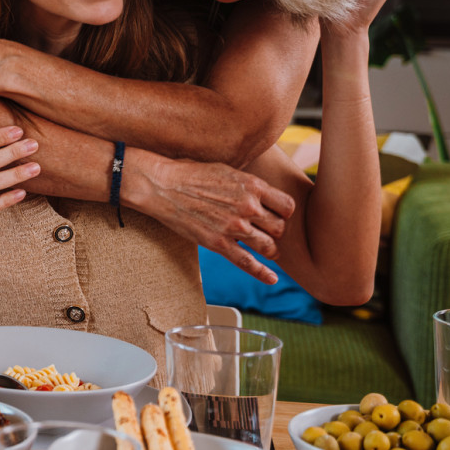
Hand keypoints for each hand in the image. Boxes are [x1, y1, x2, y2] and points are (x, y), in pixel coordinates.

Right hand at [125, 152, 295, 283]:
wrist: (162, 185)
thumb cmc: (191, 173)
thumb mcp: (227, 170)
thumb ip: (248, 183)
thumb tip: (262, 191)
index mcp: (252, 185)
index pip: (287, 206)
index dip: (284, 212)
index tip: (276, 214)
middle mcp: (248, 206)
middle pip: (280, 228)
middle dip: (275, 230)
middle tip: (266, 230)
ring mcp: (234, 227)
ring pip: (269, 246)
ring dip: (269, 249)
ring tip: (265, 247)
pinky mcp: (218, 243)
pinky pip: (247, 262)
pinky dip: (262, 273)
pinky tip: (272, 279)